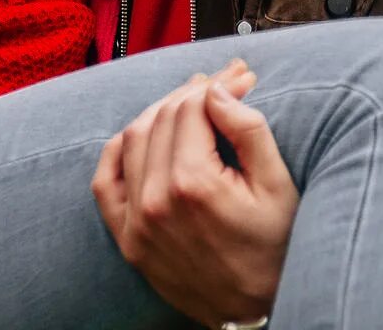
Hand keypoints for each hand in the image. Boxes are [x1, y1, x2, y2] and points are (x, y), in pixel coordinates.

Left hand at [91, 60, 292, 325]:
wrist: (254, 310)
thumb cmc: (275, 249)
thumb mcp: (277, 186)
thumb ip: (248, 130)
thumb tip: (218, 90)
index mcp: (194, 185)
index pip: (192, 107)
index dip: (217, 83)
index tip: (241, 77)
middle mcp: (156, 202)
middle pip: (162, 117)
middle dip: (192, 91)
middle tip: (221, 83)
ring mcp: (136, 222)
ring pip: (132, 139)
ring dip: (159, 111)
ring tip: (190, 104)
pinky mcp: (128, 239)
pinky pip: (105, 182)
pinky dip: (118, 150)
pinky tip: (141, 135)